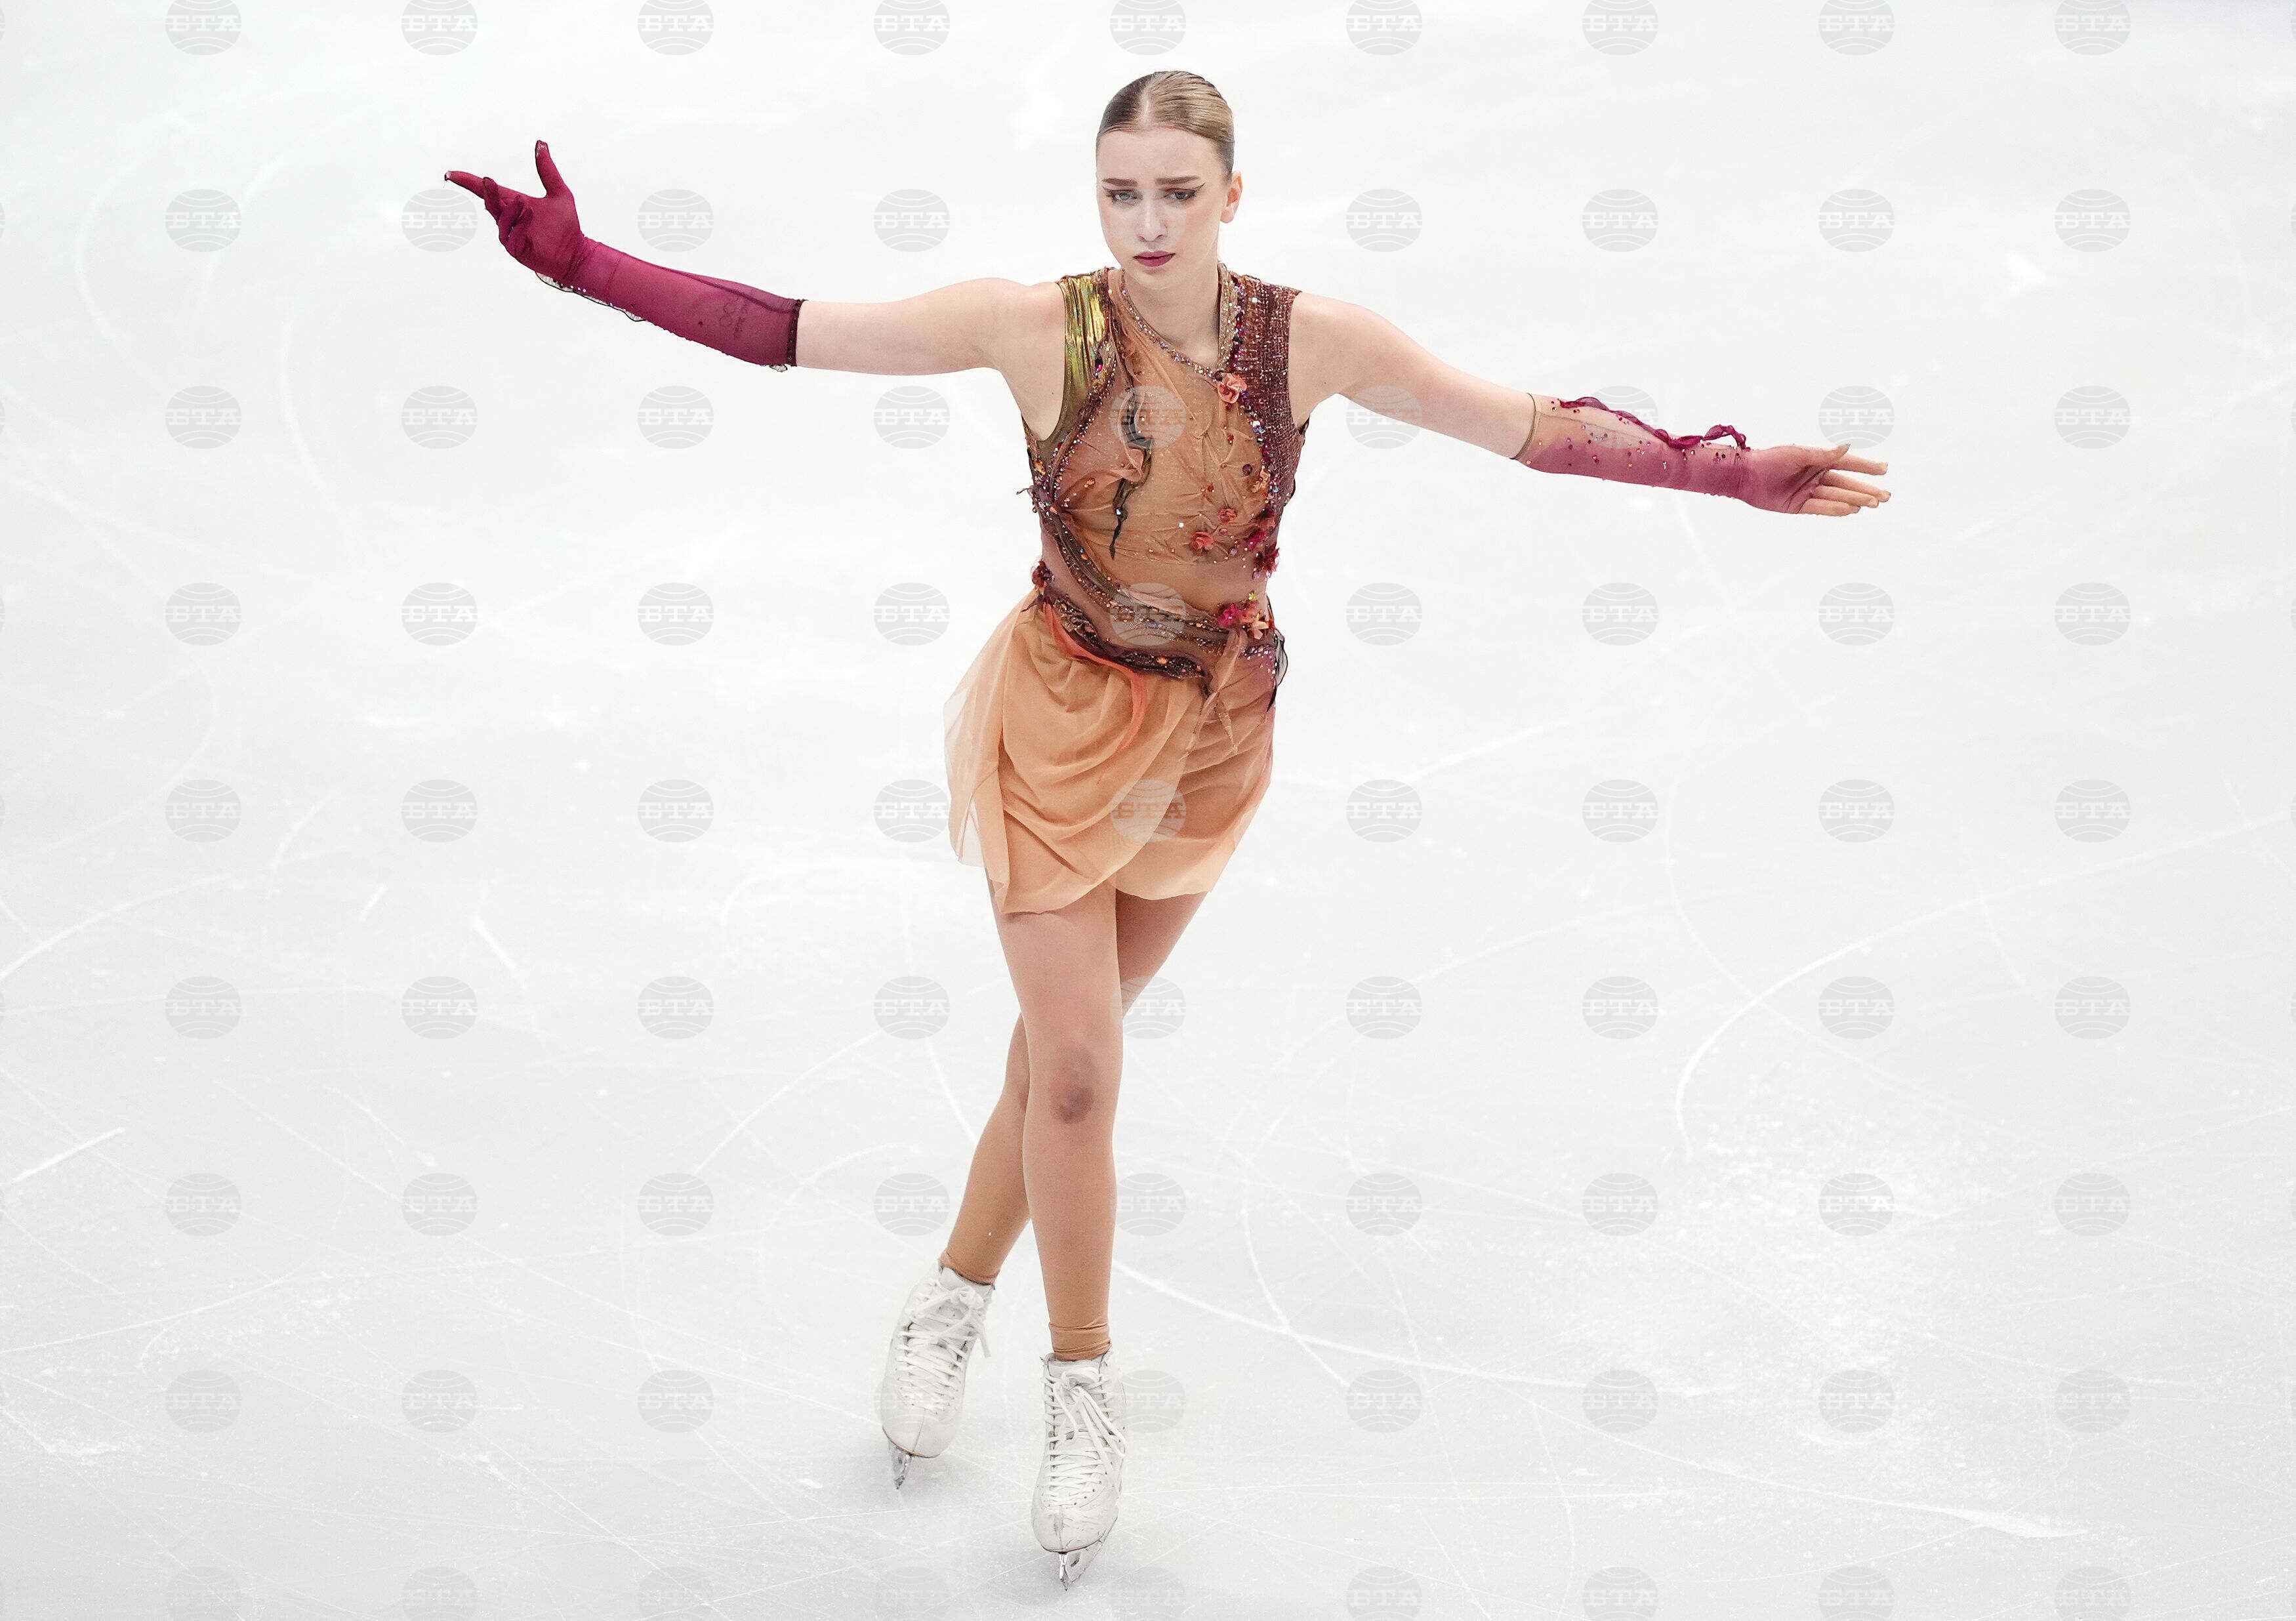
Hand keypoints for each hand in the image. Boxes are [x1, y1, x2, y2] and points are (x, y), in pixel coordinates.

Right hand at [444, 139, 587, 283]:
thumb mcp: (559, 193)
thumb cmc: (566, 226)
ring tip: (524, 202)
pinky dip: (519, 225)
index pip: (485, 191)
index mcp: (513, 204)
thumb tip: (541, 143)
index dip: (468, 182)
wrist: (577, 253)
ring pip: (501, 220)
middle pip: (490, 203)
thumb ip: (548, 170)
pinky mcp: (518, 251)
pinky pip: (512, 238)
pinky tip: (530, 215)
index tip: (450, 173)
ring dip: (510, 210)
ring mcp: (511, 236)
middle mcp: (508, 219)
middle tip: (488, 181)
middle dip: (488, 192)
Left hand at [1740, 442, 1892, 515]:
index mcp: (1817, 460)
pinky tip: (1852, 509)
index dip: (1865, 467)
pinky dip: (1836, 509)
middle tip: (1886, 496)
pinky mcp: (1798, 506)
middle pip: (1845, 484)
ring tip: (1874, 503)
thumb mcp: (1798, 454)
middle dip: (1866, 489)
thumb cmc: (1770, 460)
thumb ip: (1823, 454)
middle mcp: (1815, 476)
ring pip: (1836, 497)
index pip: (1846, 463)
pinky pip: (1820, 508)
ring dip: (1855, 499)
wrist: (1745, 476)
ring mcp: (1808, 492)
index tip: (1884, 469)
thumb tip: (1847, 444)